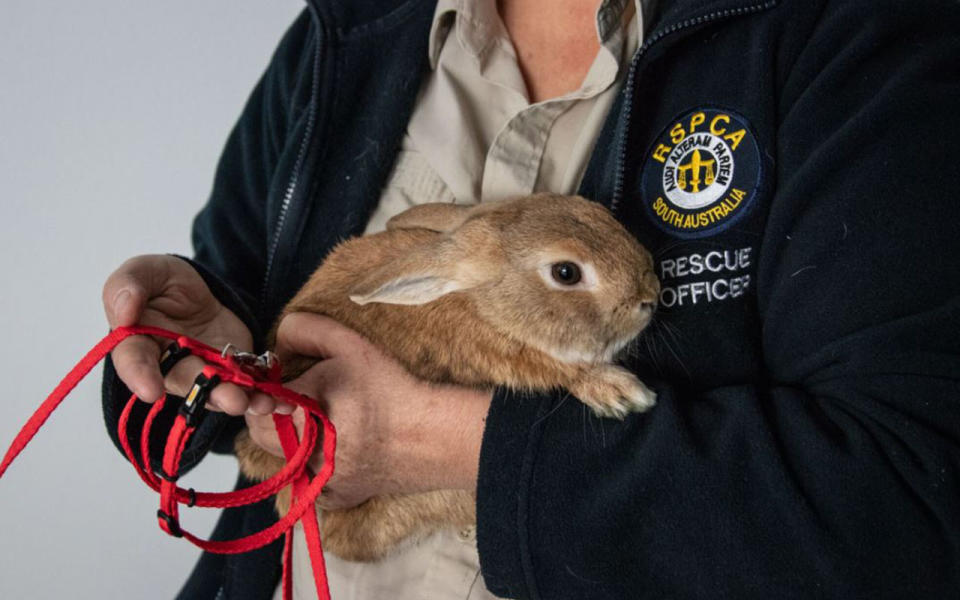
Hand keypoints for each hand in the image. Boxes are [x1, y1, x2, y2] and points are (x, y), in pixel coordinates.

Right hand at [102, 254, 271, 415]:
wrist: (199, 291)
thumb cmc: (162, 284)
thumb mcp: (144, 272)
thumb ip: (128, 287)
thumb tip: (123, 314)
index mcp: (137, 344)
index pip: (133, 362)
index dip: (141, 376)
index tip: (150, 392)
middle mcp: (169, 367)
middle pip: (187, 383)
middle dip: (210, 393)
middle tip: (232, 400)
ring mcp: (203, 374)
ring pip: (219, 393)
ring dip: (242, 400)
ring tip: (262, 403)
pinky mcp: (231, 374)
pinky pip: (247, 389)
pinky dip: (265, 397)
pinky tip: (283, 401)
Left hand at [244, 313, 491, 509]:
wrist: (432, 436)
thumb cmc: (391, 390)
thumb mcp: (349, 345)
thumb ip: (304, 330)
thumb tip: (276, 345)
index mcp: (299, 416)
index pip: (256, 402)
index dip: (269, 387)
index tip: (291, 379)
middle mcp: (302, 457)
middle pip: (264, 433)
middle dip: (279, 413)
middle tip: (313, 397)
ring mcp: (317, 483)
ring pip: (287, 455)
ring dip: (298, 437)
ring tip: (333, 420)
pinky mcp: (335, 498)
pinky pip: (310, 478)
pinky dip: (319, 462)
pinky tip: (345, 445)